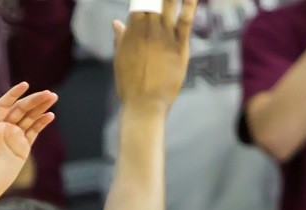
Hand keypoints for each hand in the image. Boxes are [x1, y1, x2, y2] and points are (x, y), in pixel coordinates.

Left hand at [0, 82, 56, 205]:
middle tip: (48, 94)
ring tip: (53, 98)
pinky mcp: (22, 148)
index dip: (13, 94)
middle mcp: (4, 129)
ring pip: (30, 118)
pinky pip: (34, 132)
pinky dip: (42, 123)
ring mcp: (14, 138)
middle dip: (34, 100)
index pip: (3, 105)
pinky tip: (50, 115)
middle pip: (21, 109)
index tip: (25, 85)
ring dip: (41, 108)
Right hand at [111, 0, 199, 114]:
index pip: (138, 1)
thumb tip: (116, 23)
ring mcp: (164, 35)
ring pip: (169, 4)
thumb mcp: (121, 59)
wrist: (145, 104)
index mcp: (131, 30)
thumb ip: (120, 37)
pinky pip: (186, 19)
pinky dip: (189, 4)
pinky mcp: (179, 45)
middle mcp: (147, 28)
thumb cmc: (130, 84)